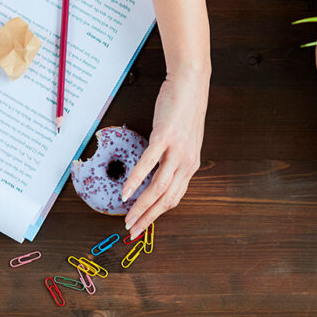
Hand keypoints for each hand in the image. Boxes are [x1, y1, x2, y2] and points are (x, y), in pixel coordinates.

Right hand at [122, 64, 208, 237]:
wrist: (191, 84)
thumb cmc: (185, 109)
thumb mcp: (185, 139)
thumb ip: (175, 157)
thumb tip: (159, 172)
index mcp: (191, 164)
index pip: (174, 198)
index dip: (158, 214)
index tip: (143, 225)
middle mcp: (186, 161)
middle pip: (166, 198)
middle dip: (148, 218)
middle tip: (132, 232)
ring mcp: (176, 150)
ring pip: (158, 187)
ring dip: (141, 206)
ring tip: (128, 218)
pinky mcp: (164, 137)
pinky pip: (148, 164)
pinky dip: (135, 181)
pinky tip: (125, 192)